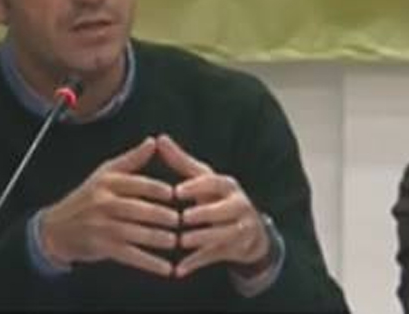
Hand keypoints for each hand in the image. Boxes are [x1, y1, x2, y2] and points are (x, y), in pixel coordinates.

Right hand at [40, 137, 179, 276]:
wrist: (57, 228)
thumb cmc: (86, 198)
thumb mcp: (104, 174)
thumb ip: (132, 159)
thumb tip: (153, 141)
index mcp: (106, 183)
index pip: (135, 184)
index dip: (156, 189)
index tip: (175, 194)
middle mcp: (102, 203)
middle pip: (137, 209)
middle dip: (161, 216)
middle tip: (182, 221)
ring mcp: (101, 226)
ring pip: (135, 233)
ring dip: (157, 239)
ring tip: (177, 242)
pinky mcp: (102, 247)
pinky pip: (130, 255)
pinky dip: (150, 263)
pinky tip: (166, 268)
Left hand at [156, 134, 269, 277]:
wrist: (249, 229)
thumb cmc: (216, 197)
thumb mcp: (203, 178)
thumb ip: (181, 161)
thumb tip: (159, 138)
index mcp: (228, 186)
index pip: (215, 183)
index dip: (196, 186)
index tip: (177, 191)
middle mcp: (239, 206)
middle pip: (225, 210)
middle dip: (205, 214)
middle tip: (183, 218)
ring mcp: (240, 230)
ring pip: (223, 235)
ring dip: (202, 239)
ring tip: (182, 242)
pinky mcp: (235, 250)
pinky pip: (216, 257)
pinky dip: (197, 263)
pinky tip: (178, 270)